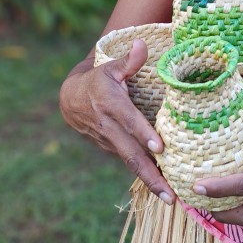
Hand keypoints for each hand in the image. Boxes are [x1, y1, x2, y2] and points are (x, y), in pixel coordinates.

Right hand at [59, 39, 175, 203]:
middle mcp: (109, 127)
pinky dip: (145, 174)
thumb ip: (130, 59)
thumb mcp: (111, 65)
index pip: (130, 120)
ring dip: (150, 181)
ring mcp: (108, 141)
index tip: (160, 148)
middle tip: (171, 194)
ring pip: (131, 163)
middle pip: (131, 154)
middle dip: (152, 176)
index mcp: (111, 104)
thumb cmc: (99, 78)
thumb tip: (143, 44)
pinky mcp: (109, 149)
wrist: (70, 98)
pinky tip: (163, 186)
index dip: (144, 134)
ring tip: (171, 198)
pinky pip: (129, 161)